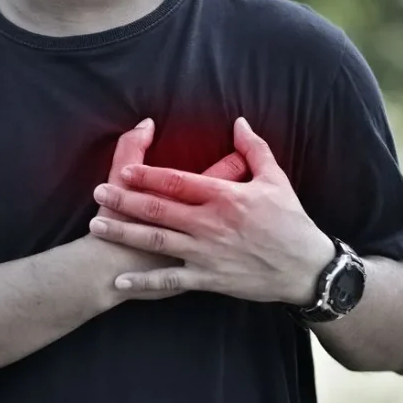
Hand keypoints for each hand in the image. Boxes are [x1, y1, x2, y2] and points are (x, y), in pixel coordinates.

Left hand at [88, 117, 335, 304]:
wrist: (305, 267)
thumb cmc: (291, 222)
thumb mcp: (276, 180)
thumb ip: (254, 149)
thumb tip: (239, 121)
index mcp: (225, 196)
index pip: (177, 181)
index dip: (147, 175)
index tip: (123, 170)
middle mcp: (210, 224)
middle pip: (158, 209)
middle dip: (124, 200)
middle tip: (98, 194)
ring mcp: (207, 253)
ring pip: (156, 241)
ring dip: (124, 233)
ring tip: (97, 226)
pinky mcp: (209, 279)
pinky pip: (170, 280)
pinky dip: (144, 281)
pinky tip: (120, 279)